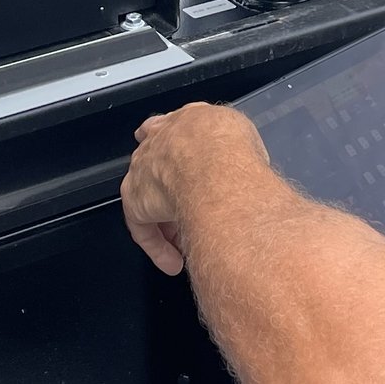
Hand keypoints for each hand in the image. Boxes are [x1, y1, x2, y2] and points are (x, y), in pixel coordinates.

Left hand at [122, 103, 263, 276]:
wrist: (214, 164)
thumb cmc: (232, 149)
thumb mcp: (244, 137)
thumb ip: (236, 148)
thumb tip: (247, 167)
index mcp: (186, 122)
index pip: (174, 134)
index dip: (181, 156)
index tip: (188, 170)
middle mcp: (159, 142)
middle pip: (159, 168)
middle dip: (173, 192)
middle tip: (191, 215)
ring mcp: (144, 170)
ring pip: (151, 201)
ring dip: (168, 225)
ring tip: (187, 247)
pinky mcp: (136, 201)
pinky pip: (144, 228)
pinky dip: (159, 247)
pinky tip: (174, 262)